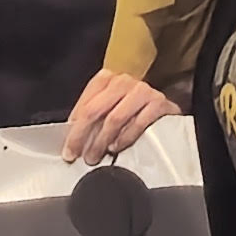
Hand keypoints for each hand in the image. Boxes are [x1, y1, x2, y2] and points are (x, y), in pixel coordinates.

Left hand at [63, 72, 178, 161]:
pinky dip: (124, 138)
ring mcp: (142, 90)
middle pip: (95, 111)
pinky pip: (137, 123)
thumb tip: (72, 141)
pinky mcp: (159, 103)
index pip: (84, 105)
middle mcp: (123, 81)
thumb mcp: (109, 109)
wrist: (166, 112)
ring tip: (95, 156)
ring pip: (114, 118)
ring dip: (102, 141)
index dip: (73, 130)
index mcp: (107, 78)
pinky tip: (116, 148)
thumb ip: (91, 119)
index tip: (68, 150)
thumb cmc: (133, 111)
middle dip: (83, 137)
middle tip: (78, 156)